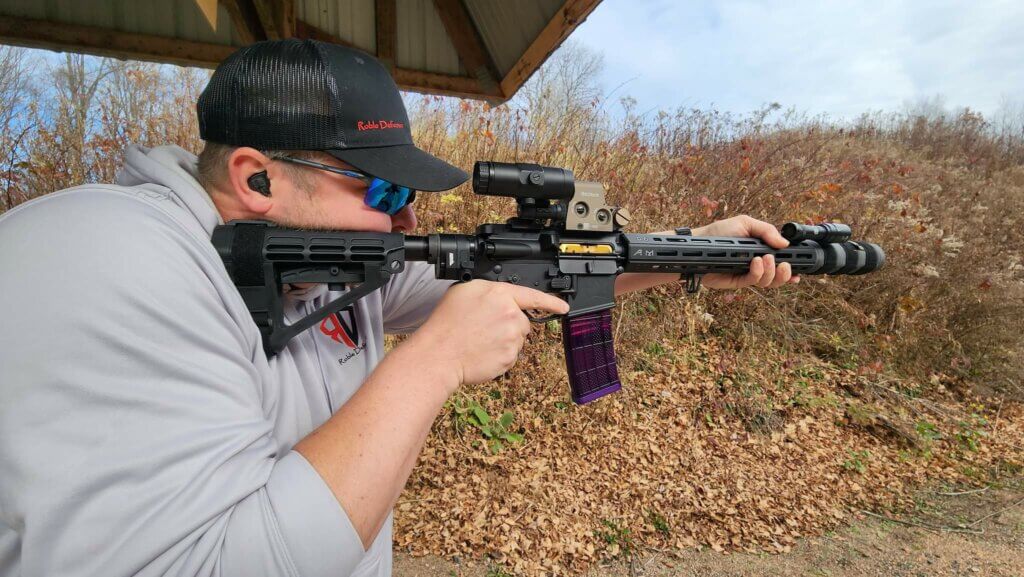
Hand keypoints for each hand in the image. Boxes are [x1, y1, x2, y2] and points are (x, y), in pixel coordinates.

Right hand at [416, 280, 568, 386]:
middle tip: (484, 329)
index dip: (551, 302)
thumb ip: (490, 291)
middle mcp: (511, 315)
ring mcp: (512, 338)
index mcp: (501, 294)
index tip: (563, 307)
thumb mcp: (465, 291)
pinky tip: (482, 352)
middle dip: (508, 325)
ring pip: (516, 339)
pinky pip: (510, 356)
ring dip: (504, 341)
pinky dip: (499, 356)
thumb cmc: (447, 323)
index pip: (533, 296)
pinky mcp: (510, 358)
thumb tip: (499, 296)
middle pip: (522, 321)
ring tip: (480, 341)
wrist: (439, 353)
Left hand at [691, 215, 800, 289]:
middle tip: (784, 265)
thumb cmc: (720, 233)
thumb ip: (766, 231)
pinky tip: (756, 262)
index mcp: (762, 251)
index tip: (800, 266)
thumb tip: (784, 243)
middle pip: (778, 277)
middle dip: (785, 273)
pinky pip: (753, 281)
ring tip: (767, 260)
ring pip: (768, 282)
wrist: (699, 244)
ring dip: (772, 272)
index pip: (782, 262)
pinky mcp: (737, 281)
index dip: (792, 267)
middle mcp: (757, 265)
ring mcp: (748, 274)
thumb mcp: (745, 224)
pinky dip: (758, 273)